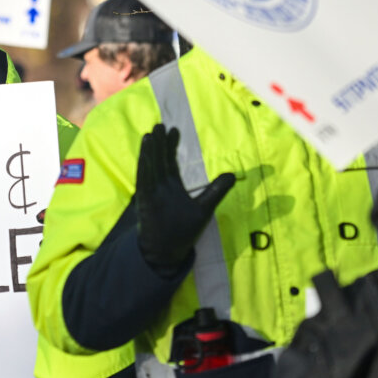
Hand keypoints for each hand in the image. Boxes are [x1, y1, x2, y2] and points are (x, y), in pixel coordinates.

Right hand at [135, 124, 234, 272]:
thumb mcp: (205, 208)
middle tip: (160, 125)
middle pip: (160, 160)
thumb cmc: (184, 231)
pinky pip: (144, 178)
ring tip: (151, 132)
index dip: (171, 146)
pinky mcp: (145, 199)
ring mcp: (151, 192)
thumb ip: (217, 190)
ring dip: (150, 149)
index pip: (170, 162)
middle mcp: (160, 186)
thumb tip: (234, 175)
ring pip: (151, 165)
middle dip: (160, 143)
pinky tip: (145, 149)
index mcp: (171, 186)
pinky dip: (144, 163)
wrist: (167, 252)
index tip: (173, 130)